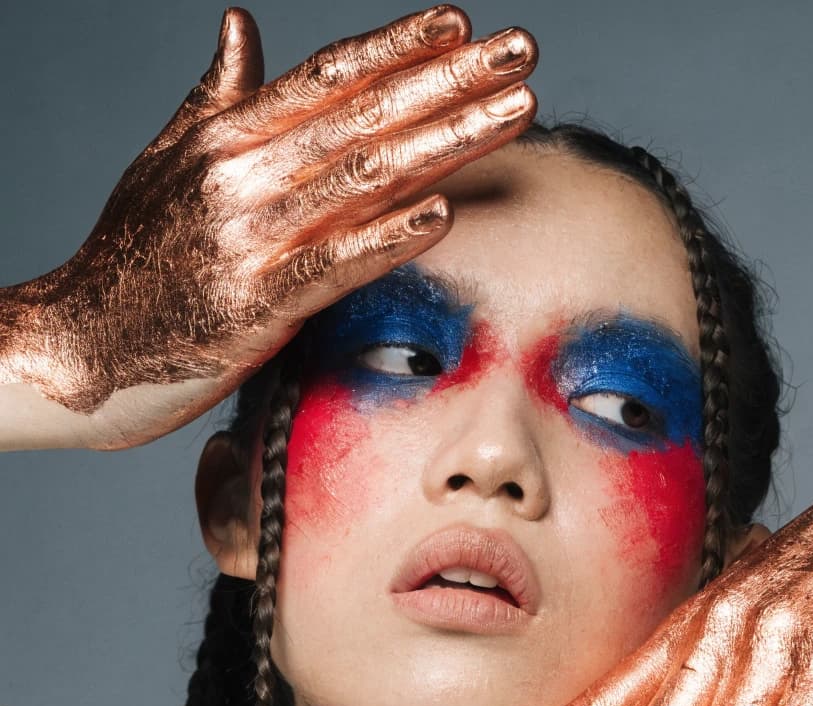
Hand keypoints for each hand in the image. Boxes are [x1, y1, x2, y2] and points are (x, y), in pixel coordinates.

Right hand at [0, 5, 535, 449]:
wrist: (74, 349)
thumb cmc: (130, 260)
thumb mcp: (168, 164)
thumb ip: (217, 97)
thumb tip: (243, 26)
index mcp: (226, 137)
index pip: (328, 76)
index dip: (400, 46)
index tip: (464, 24)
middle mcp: (241, 174)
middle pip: (364, 114)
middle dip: (451, 79)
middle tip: (522, 51)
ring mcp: (247, 238)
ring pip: (364, 177)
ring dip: (447, 142)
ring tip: (515, 111)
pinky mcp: (253, 306)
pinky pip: (334, 264)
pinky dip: (390, 237)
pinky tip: (445, 215)